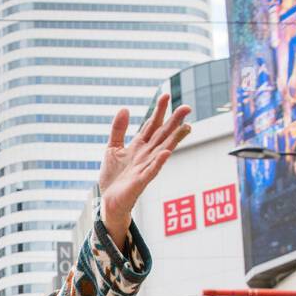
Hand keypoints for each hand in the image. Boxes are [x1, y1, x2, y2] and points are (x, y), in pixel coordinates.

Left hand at [99, 95, 190, 235]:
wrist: (108, 200)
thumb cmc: (113, 177)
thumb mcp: (112, 148)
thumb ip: (118, 129)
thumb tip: (125, 108)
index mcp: (139, 146)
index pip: (151, 125)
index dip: (158, 111)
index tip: (165, 95)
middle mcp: (146, 155)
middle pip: (162, 135)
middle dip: (174, 121)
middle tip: (186, 107)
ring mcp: (145, 168)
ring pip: (163, 150)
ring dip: (174, 139)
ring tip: (186, 126)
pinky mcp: (141, 182)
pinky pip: (151, 171)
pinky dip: (158, 163)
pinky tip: (166, 153)